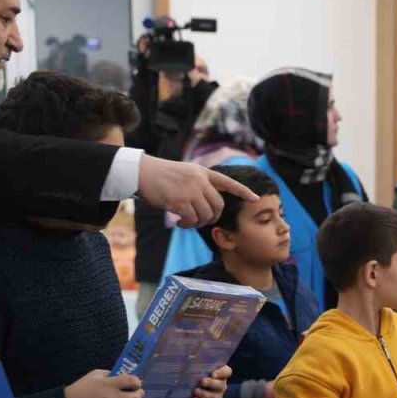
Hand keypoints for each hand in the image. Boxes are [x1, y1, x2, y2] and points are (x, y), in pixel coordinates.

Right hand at [64, 370, 143, 397]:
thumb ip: (110, 373)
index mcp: (109, 384)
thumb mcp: (95, 375)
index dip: (137, 382)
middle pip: (136, 397)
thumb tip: (124, 375)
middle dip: (139, 394)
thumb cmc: (82, 388)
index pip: (132, 381)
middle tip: (138, 392)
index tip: (137, 383)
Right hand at [137, 157, 259, 227]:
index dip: (243, 191)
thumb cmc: (160, 176)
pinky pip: (191, 220)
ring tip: (186, 222)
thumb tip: (206, 207)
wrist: (140, 172)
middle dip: (213, 217)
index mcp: (202, 172)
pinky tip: (179, 223)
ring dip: (197, 223)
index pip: (228, 182)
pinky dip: (187, 225)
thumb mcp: (185, 173)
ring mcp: (191, 190)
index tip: (256, 198)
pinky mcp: (180, 201)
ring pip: (205, 215)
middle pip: (218, 205)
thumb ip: (198, 185)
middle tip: (202, 221)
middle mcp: (200, 180)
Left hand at [192, 365, 231, 397]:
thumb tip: (189, 351)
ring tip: (195, 392)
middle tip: (202, 381)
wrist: (193, 388)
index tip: (213, 373)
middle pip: (220, 385)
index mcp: (221, 373)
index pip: (226, 372)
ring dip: (205, 394)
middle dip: (211, 383)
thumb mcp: (198, 366)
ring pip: (215, 397)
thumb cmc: (195, 372)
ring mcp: (217, 395)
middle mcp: (221, 384)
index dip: (221, 373)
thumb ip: (197, 361)